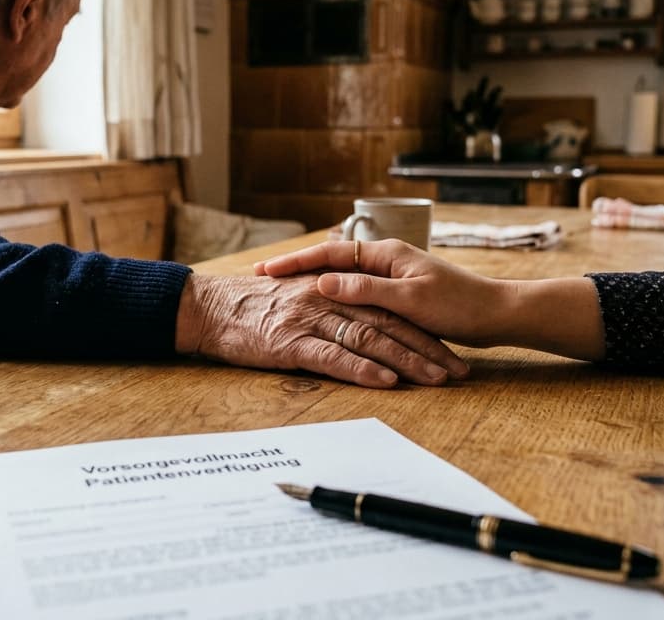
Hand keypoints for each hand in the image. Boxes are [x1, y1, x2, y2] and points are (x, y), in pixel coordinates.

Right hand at [174, 273, 466, 387]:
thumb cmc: (251, 306)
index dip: (421, 327)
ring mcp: (310, 317)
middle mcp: (327, 295)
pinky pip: (334, 355)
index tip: (449, 349)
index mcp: (333, 282)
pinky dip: (362, 368)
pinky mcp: (292, 341)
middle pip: (388, 322)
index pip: (387, 304)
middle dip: (426, 347)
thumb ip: (334, 301)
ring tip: (435, 379)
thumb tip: (366, 319)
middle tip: (456, 371)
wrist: (207, 309)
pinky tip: (386, 381)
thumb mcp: (298, 295)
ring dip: (406, 360)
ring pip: (369, 338)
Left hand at [254, 239, 605, 360]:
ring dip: (310, 274)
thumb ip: (367, 290)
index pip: (331, 255)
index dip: (297, 261)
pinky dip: (343, 294)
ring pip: (346, 273)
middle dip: (293, 265)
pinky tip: (318, 295)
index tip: (263, 268)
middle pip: (331, 259)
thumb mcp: (405, 299)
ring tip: (273, 282)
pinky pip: (368, 296)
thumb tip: (325, 285)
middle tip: (256, 273)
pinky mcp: (411, 295)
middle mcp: (388, 261)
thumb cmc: (456, 307)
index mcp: (385, 258)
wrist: (499, 313)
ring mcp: (398, 276)